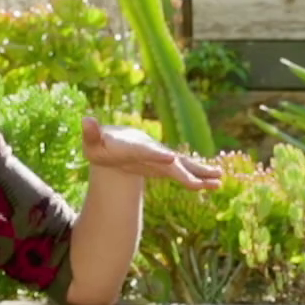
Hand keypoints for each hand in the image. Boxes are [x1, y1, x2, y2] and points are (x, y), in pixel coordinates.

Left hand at [81, 118, 221, 190]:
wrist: (116, 143)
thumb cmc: (102, 145)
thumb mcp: (93, 142)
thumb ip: (91, 133)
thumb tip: (86, 120)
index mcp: (136, 147)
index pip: (147, 152)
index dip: (158, 155)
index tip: (170, 159)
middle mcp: (154, 152)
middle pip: (172, 162)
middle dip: (187, 170)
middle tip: (202, 179)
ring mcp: (162, 159)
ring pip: (184, 166)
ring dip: (201, 173)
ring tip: (219, 179)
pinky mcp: (166, 167)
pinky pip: (185, 173)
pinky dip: (199, 178)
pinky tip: (214, 184)